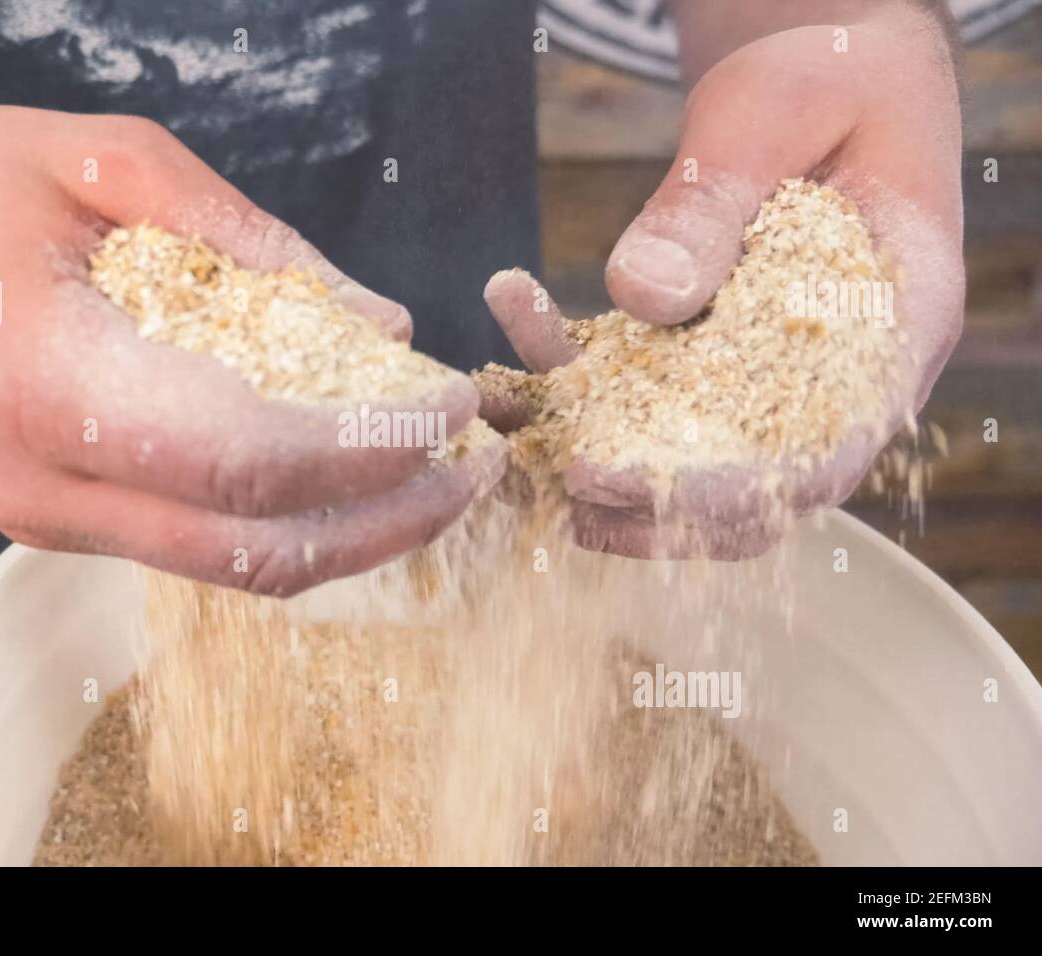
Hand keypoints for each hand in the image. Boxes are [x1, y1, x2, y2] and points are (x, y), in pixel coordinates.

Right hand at [0, 103, 501, 592]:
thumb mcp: (105, 159)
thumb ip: (250, 240)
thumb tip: (375, 319)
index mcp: (46, 381)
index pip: (247, 455)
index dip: (366, 444)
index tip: (447, 409)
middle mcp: (45, 483)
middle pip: (255, 549)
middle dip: (386, 520)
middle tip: (473, 470)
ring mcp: (44, 518)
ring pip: (231, 566)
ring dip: (346, 532)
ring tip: (431, 476)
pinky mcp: (55, 519)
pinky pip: (195, 542)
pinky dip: (284, 518)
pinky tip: (341, 472)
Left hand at [484, 12, 963, 558]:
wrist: (818, 69)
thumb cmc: (822, 78)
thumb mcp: (769, 120)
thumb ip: (714, 206)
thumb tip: (641, 297)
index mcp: (897, 324)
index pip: (828, 448)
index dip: (734, 489)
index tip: (636, 487)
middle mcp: (833, 372)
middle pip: (754, 484)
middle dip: (656, 499)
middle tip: (566, 483)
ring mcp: (765, 371)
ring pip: (687, 449)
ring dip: (596, 449)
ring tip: (515, 430)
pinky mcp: (698, 351)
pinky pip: (633, 378)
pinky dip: (568, 358)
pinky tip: (513, 300)